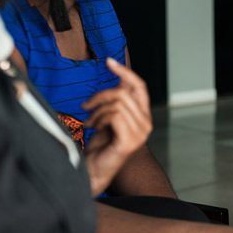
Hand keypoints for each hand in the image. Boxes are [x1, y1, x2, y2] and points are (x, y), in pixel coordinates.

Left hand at [81, 57, 151, 194]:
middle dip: (100, 96)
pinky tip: (93, 128)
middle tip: (85, 106)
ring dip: (96, 111)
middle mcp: (146, 123)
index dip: (125, 72)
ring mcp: (140, 133)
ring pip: (117, 103)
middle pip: (123, 92)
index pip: (140, 86)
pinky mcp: (130, 141)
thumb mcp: (109, 117)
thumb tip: (120, 77)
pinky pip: (114, 116)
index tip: (109, 61)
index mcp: (143, 115)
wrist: (94, 171)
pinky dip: (99, 119)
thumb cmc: (101, 145)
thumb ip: (117, 101)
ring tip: (89, 121)